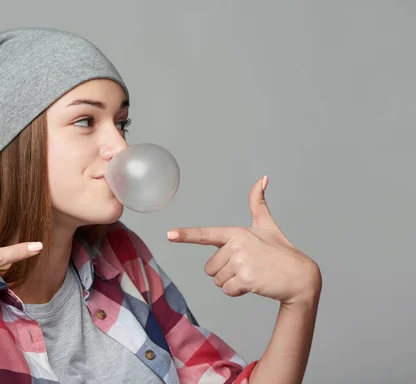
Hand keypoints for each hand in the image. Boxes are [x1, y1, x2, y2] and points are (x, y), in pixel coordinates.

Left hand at [167, 176, 320, 305]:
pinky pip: (227, 290)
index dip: (186, 235)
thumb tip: (262, 177)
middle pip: (210, 267)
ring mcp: (241, 262)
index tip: (169, 235)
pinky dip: (238, 292)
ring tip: (252, 274)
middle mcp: (236, 245)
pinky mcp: (246, 279)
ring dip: (231, 282)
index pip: (206, 234)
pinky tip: (254, 284)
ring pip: (217, 280)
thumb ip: (258, 203)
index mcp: (236, 232)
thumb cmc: (281, 251)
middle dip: (224, 272)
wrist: (300, 277)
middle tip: (247, 267)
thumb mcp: (267, 225)